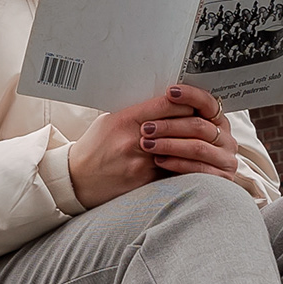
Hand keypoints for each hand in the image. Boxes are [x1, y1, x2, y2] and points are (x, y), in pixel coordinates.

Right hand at [67, 83, 238, 205]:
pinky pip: (173, 169)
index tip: (193, 103)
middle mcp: (134, 140)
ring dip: (193, 144)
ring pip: (180, 148)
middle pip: (179, 125)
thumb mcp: (110, 121)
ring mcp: (140, 163)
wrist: (77, 179)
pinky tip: (190, 162)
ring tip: (202, 140)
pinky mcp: (144, 182)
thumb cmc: (94, 147)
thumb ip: (137, 112)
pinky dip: (183, 164)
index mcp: (125, 119)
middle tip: (205, 121)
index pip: (168, 104)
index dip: (186, 101)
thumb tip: (167, 103)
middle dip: (196, 122)